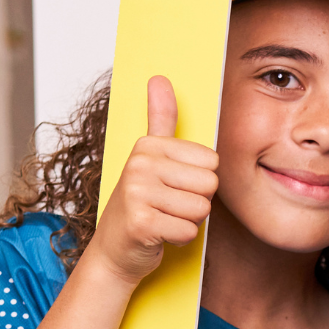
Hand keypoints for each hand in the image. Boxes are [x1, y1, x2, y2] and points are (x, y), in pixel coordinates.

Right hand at [87, 76, 218, 286]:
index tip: (172, 187)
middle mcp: (139, 164)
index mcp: (148, 146)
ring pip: (201, 209)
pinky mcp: (141, 223)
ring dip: (188, 221)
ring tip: (163, 219)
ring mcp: (137, 193)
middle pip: (210, 184)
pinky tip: (159, 234)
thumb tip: (160, 78)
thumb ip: (160, 119)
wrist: (115, 250)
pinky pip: (189, 230)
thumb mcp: (150, 158)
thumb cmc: (142, 204)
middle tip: (168, 207)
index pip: (212, 162)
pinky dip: (179, 238)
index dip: (199, 181)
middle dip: (196, 202)